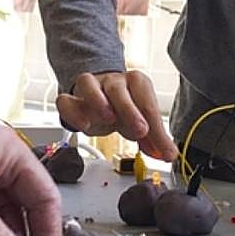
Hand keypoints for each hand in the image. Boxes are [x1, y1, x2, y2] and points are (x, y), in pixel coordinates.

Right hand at [55, 70, 177, 160]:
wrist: (102, 96)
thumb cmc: (125, 108)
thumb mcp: (142, 123)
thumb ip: (155, 139)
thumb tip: (168, 154)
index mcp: (136, 83)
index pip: (146, 102)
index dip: (153, 122)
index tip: (159, 142)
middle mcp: (113, 81)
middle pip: (118, 89)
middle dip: (130, 110)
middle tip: (140, 131)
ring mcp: (90, 87)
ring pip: (88, 84)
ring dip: (97, 101)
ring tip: (108, 120)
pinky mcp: (71, 98)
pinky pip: (65, 100)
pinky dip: (72, 112)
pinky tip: (84, 126)